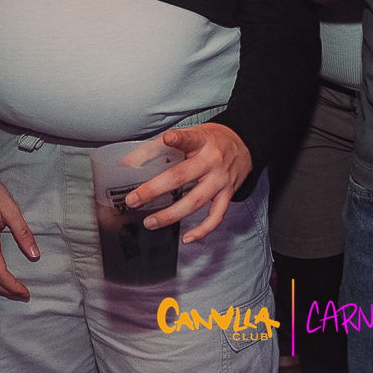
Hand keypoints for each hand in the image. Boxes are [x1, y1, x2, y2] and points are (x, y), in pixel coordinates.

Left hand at [124, 123, 250, 244]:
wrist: (245, 145)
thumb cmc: (212, 140)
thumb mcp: (191, 134)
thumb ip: (160, 146)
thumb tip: (127, 163)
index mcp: (202, 142)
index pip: (189, 139)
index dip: (178, 139)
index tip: (167, 138)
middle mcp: (212, 162)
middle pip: (181, 177)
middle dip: (154, 190)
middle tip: (134, 200)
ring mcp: (221, 180)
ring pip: (195, 202)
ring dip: (171, 215)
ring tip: (151, 222)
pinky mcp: (227, 195)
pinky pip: (216, 216)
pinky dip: (202, 230)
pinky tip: (187, 238)